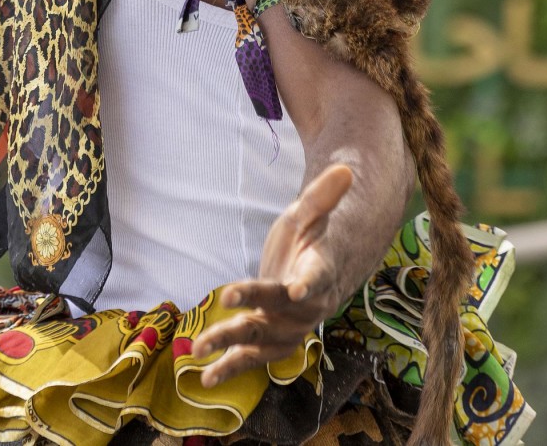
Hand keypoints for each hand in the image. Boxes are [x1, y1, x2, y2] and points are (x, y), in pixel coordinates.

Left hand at [191, 163, 353, 386]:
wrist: (316, 274)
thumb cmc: (311, 240)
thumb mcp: (311, 214)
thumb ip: (323, 196)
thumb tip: (345, 168)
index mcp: (318, 272)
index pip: (315, 278)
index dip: (307, 284)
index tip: (295, 288)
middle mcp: (306, 306)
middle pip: (280, 309)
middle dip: (253, 308)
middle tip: (224, 302)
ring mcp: (288, 327)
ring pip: (262, 340)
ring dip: (233, 347)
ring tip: (200, 349)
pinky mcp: (271, 340)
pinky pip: (253, 359)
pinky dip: (230, 369)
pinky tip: (203, 378)